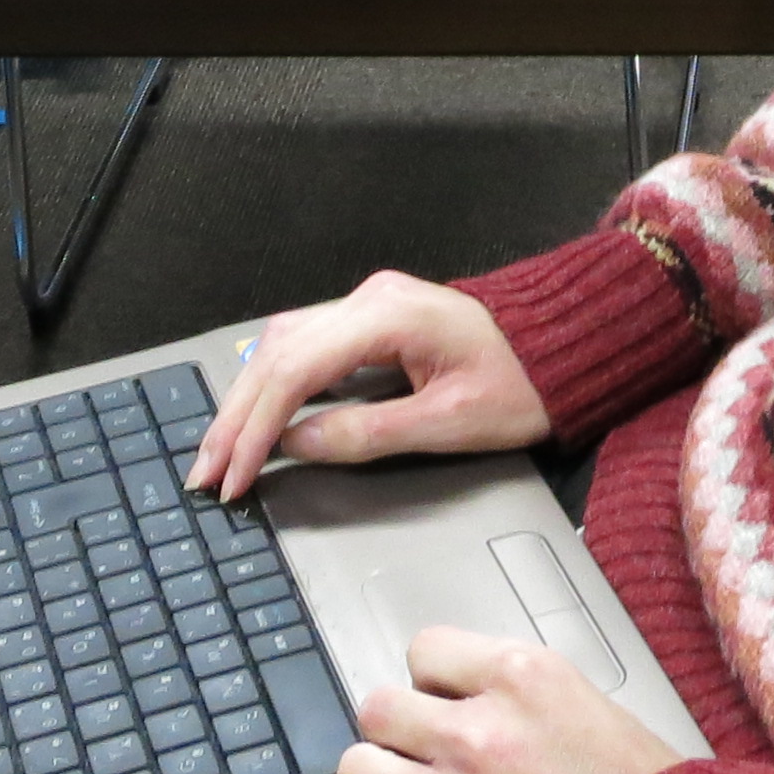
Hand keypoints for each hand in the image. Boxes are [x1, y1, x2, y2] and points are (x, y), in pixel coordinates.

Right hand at [189, 272, 546, 501]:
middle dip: (234, 418)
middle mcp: (370, 298)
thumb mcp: (449, 424)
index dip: (256, 430)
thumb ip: (366, 435)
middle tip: (206, 471)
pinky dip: (273, 383)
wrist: (568, 344)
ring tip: (221, 451)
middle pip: (274, 354)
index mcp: (389, 317)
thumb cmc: (525, 380)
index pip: (295, 373)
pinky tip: (258, 415)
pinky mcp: (373, 316)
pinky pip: (304, 343)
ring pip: (280, 345)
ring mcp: (370, 302)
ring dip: (246, 399)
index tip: (235, 475)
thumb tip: (297, 445)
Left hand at [336, 625, 687, 773]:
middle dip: (394, 734)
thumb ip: (531, 706)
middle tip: (416, 757)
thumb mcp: (600, 715)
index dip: (432, 683)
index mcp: (525, 680)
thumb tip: (481, 711)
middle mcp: (481, 735)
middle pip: (378, 708)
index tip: (443, 704)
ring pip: (358, 773)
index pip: (426, 650)